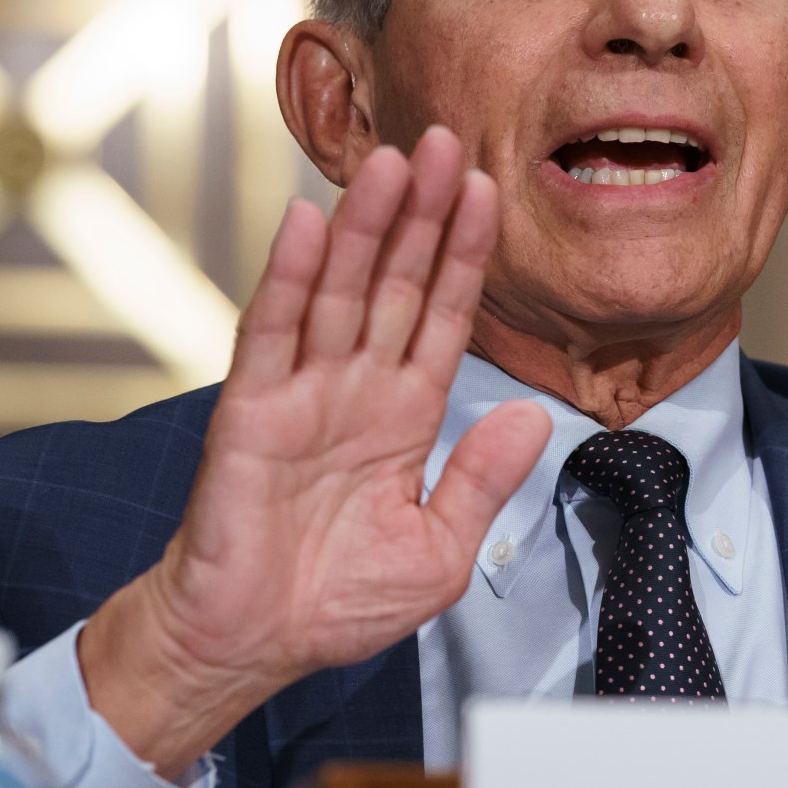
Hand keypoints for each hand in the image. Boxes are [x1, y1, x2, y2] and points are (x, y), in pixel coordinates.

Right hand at [79, 126, 551, 777]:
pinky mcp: (250, 410)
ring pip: (341, 289)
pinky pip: (272, 331)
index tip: (489, 193)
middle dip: (423, 213)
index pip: (445, 317)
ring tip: (394, 160)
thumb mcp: (441, 550)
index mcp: (405, 416)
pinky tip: (311, 223)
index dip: (465, 255)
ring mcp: (302, 393)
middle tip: (449, 142)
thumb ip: (482, 480)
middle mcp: (355, 389)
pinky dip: (291, 276)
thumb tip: (537, 420)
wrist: (252, 646)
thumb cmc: (335, 604)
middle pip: (397, 282)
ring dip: (367, 225)